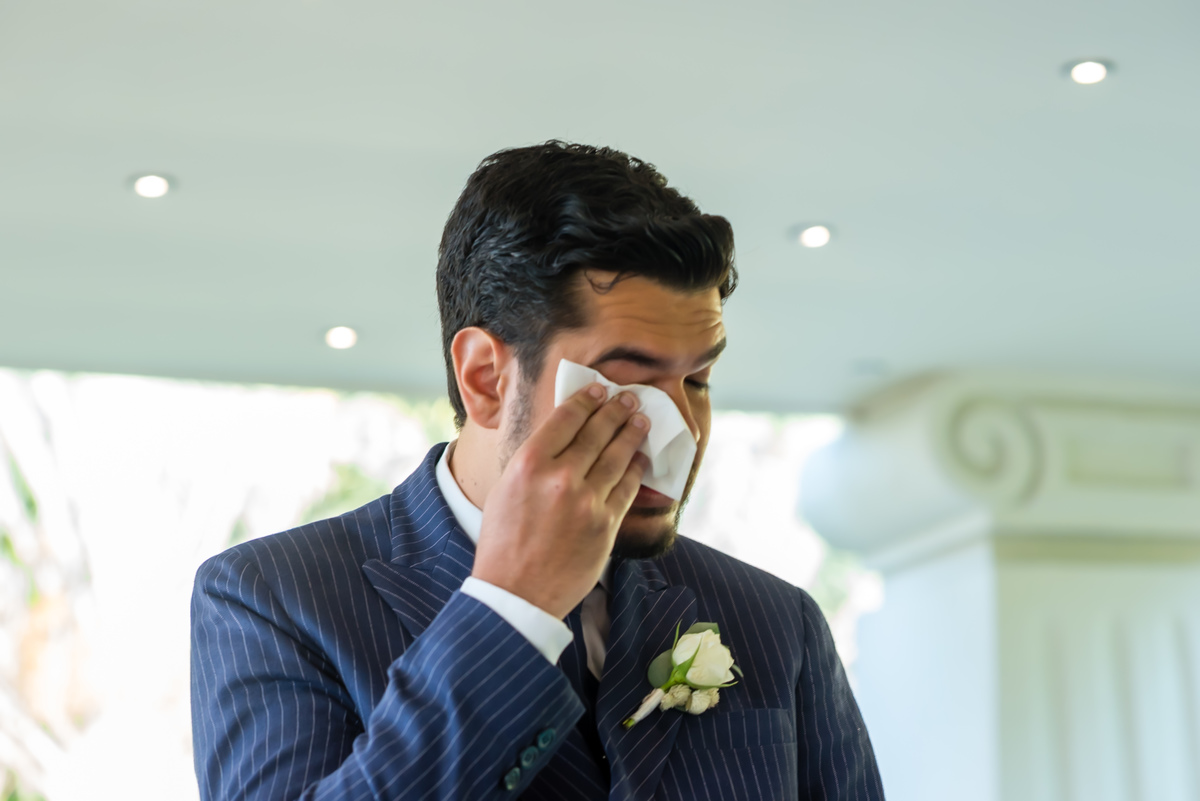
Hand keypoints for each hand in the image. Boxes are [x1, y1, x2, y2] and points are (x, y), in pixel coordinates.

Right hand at [471, 384, 649, 619]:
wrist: (516, 593)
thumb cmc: (504, 543)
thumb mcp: (505, 489)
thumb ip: (533, 461)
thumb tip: (560, 436)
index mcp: (528, 464)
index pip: (566, 418)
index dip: (587, 399)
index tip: (599, 390)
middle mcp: (559, 477)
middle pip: (596, 431)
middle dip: (615, 410)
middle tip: (629, 398)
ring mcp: (586, 501)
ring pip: (617, 455)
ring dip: (631, 433)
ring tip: (641, 420)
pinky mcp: (606, 524)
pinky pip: (626, 487)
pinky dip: (636, 469)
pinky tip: (641, 458)